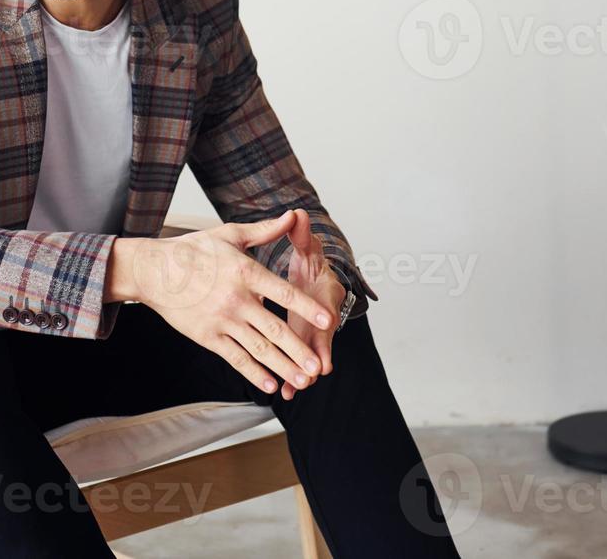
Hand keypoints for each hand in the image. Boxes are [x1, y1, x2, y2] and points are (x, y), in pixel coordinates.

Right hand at [110, 212, 333, 397]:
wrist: (154, 271)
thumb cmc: (193, 250)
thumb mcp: (230, 234)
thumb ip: (265, 231)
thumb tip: (293, 216)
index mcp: (245, 272)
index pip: (283, 292)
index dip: (307, 308)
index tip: (328, 321)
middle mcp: (236, 299)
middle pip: (274, 328)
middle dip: (299, 350)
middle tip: (318, 367)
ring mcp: (221, 320)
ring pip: (258, 348)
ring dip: (282, 366)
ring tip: (302, 381)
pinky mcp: (207, 336)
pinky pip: (235, 357)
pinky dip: (253, 372)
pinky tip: (270, 385)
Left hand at [276, 208, 344, 400]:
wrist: (316, 278)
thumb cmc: (311, 263)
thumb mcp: (307, 248)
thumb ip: (301, 234)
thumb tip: (297, 214)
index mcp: (325, 294)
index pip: (327, 308)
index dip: (324, 320)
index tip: (324, 327)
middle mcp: (322, 318)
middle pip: (321, 341)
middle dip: (315, 357)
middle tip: (309, 375)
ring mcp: (313, 334)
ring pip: (309, 357)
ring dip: (301, 373)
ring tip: (291, 390)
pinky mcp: (302, 343)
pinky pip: (296, 363)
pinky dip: (289, 376)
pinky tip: (280, 392)